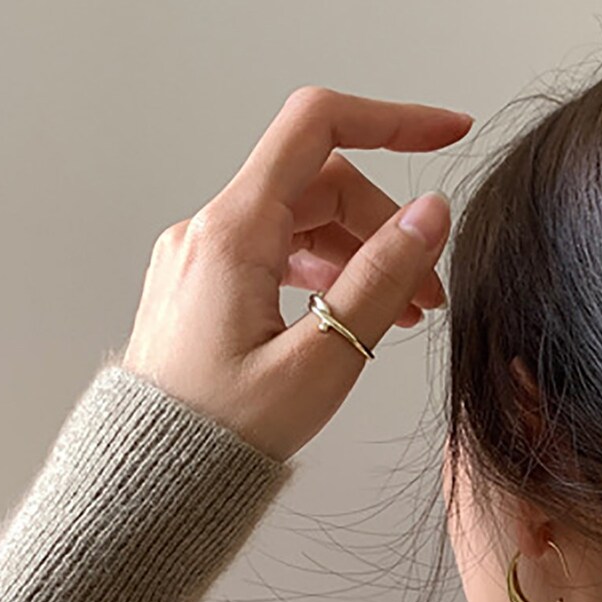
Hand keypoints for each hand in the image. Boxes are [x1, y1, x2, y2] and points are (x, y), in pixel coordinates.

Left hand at [115, 85, 474, 462]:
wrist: (153, 480)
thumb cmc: (227, 430)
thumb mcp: (325, 356)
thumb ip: (382, 277)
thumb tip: (432, 212)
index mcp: (234, 234)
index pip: (319, 129)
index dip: (391, 121)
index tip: (448, 133)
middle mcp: (211, 231)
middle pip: (321, 185)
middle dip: (387, 224)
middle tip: (432, 291)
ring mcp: (205, 257)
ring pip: (304, 221)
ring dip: (364, 254)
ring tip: (407, 316)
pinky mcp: (207, 285)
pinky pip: (279, 252)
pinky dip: (329, 272)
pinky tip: (357, 317)